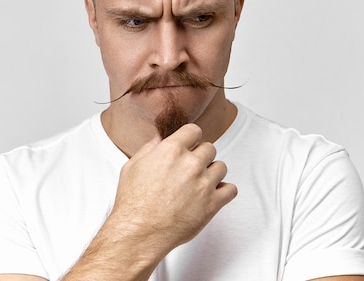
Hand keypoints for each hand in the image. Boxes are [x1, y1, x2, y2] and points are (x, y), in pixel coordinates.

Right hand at [109, 123, 236, 254]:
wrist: (139, 232)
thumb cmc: (133, 203)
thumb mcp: (132, 167)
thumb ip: (149, 148)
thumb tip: (160, 138)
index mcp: (171, 150)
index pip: (194, 131)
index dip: (191, 138)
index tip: (190, 145)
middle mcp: (190, 164)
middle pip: (209, 148)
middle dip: (200, 156)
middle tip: (190, 169)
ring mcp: (203, 184)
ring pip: (221, 167)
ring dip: (212, 173)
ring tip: (199, 183)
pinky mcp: (212, 204)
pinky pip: (231, 189)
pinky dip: (224, 191)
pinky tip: (211, 194)